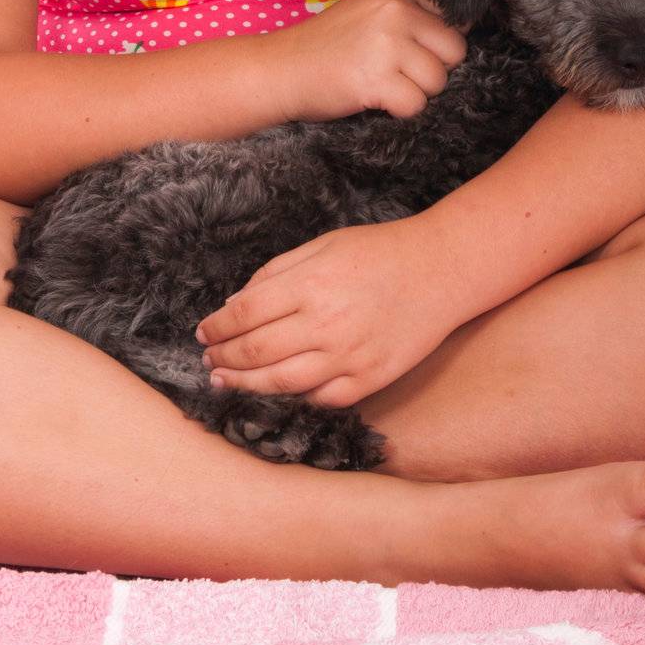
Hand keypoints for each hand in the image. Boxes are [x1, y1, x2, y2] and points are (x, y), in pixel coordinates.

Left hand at [195, 216, 456, 407]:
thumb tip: (237, 303)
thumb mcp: (323, 244)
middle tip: (208, 359)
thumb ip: (277, 272)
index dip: (217, 326)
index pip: (245, 313)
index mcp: (310, 285)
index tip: (204, 331)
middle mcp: (326, 325)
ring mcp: (349, 357)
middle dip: (223, 358)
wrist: (440, 270)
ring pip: (281, 383)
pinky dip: (292, 399)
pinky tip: (273, 393)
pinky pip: (321, 400)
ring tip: (223, 382)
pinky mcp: (370, 379)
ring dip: (245, 385)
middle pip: (256, 351)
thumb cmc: (379, 251)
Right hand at [262, 0, 469, 123]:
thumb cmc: (327, 45)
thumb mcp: (371, 11)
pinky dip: (398, 110)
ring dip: (415, 92)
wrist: (280, 69)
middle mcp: (397, 12)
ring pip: (438, 81)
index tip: (417, 52)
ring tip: (381, 83)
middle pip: (455, 51)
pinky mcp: (378, 78)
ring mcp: (388, 44)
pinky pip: (416, 105)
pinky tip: (374, 98)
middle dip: (433, 70)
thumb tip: (464, 28)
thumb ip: (412, 14)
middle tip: (397, 72)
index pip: (455, 17)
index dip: (440, 42)